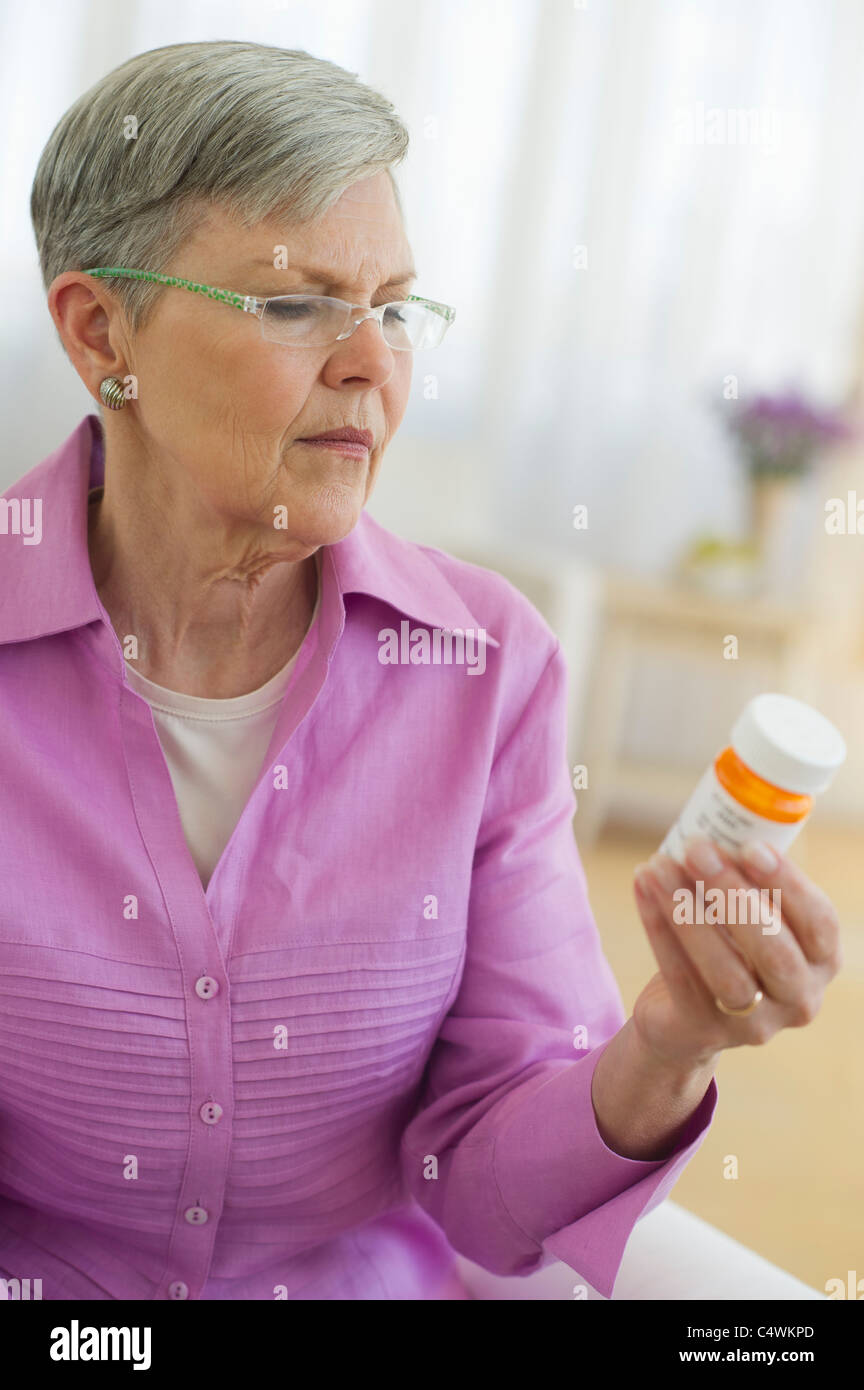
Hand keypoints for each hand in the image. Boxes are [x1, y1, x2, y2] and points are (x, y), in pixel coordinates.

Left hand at [630, 834, 842, 1069]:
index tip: (750, 846)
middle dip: (732, 893)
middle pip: (773, 950)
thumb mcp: (751, 920)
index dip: (788, 884)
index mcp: (821, 960)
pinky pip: (679, 977)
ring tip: (659, 866)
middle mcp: (798, 998)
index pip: (819, 922)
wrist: (684, 1019)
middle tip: (697, 849)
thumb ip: (748, 885)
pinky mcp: (704, 1031)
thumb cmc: (728, 950)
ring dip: (688, 912)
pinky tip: (643, 888)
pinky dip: (658, 927)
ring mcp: (754, 1024)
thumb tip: (716, 833)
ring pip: (725, 971)